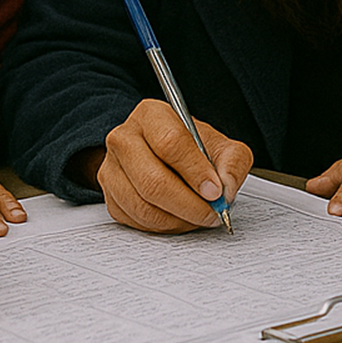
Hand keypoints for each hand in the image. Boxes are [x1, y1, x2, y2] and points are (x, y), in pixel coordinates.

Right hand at [96, 100, 253, 232]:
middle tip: (211, 213)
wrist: (164, 157)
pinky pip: (136, 221)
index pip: (171, 143)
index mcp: (151, 115)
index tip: (215, 191)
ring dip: (178, 220)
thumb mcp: (220, 145)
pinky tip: (180, 218)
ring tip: (198, 217)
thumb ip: (232, 162)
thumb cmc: (191, 148)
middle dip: (188, 205)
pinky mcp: (109, 196)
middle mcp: (124, 139)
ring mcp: (112, 169)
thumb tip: (226, 188)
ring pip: (143, 206)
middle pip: (152, 181)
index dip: (196, 172)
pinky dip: (164, 227)